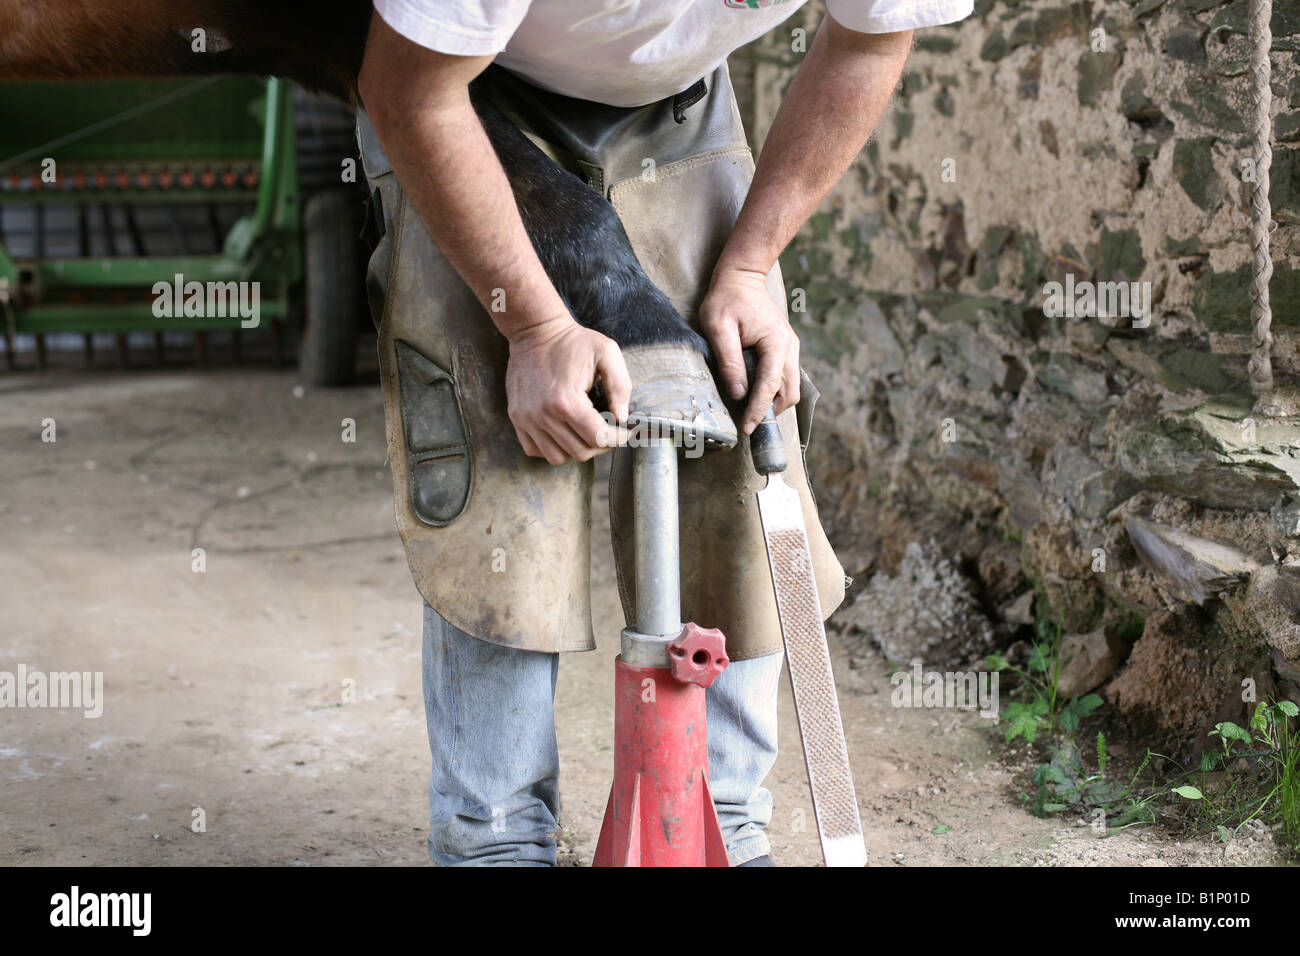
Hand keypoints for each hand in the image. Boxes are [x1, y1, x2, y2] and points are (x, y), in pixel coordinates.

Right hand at [505, 317, 630, 464]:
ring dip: (577, 448)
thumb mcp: (607, 352)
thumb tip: (622, 417)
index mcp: (566, 401)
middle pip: (580, 452)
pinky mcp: (517, 419)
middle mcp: (543, 415)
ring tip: (586, 432)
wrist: (535, 331)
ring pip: (558, 457)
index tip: (624, 431)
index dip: (617, 438)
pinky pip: (535, 450)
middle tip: (608, 430)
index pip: (599, 439)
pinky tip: (564, 432)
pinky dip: (552, 448)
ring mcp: (527, 419)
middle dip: (601, 445)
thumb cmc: (572, 342)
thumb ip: (620, 386)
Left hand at [699, 266, 799, 433]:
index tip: (747, 428)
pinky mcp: (785, 347)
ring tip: (750, 411)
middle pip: (789, 393)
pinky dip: (774, 390)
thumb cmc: (727, 297)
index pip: (770, 387)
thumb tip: (738, 393)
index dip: (759, 411)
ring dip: (774, 402)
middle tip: (748, 423)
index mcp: (776, 343)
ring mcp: (790, 347)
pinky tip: (755, 393)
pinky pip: (786, 377)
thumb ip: (729, 360)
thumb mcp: (718, 327)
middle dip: (771, 411)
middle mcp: (789, 347)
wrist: (743, 275)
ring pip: (791, 387)